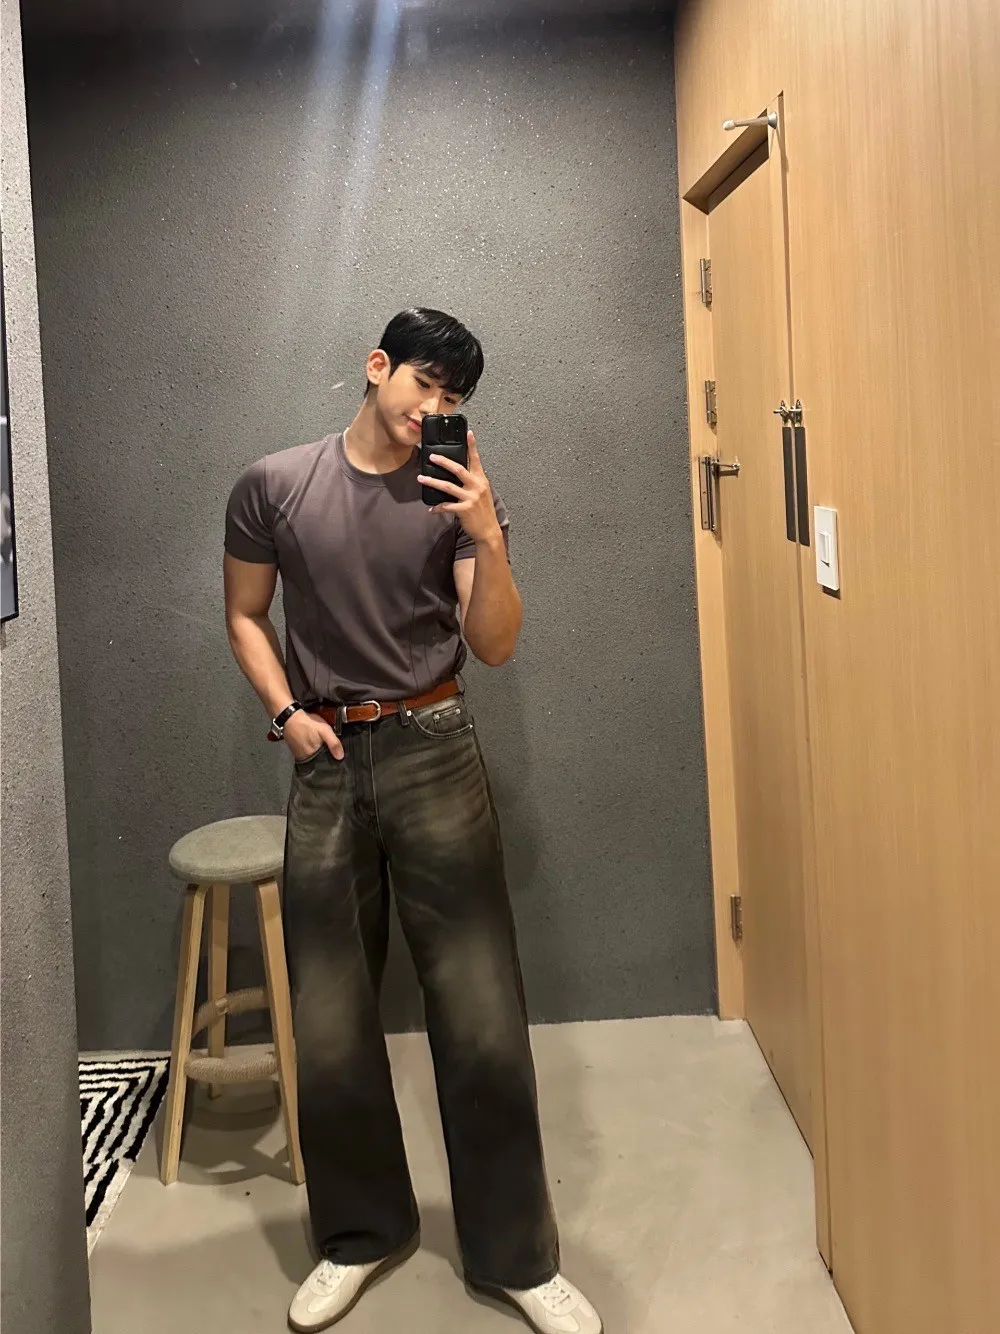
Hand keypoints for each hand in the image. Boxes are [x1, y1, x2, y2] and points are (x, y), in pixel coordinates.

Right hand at [282, 708, 343, 761]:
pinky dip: (310, 749)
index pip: (325, 762)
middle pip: (319, 760)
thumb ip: (334, 743)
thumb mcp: (324, 730)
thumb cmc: (307, 723)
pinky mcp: (295, 751)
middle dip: (325, 755)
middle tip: (327, 746)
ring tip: (320, 743)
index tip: (336, 754)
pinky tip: (312, 742)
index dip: (331, 758)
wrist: (290, 717)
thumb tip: (340, 757)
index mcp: (313, 756)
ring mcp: (299, 755)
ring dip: (317, 752)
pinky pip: (306, 753)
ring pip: (313, 757)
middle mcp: (305, 759)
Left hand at [418, 431, 502, 545]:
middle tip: (432, 456)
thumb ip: (473, 482)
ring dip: (432, 482)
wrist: (489, 531)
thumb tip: (460, 474)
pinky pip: (446, 506)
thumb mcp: (482, 493)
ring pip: (448, 486)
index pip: (476, 460)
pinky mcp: (464, 510)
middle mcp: (477, 487)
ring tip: (421, 478)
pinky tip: (431, 509)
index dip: (472, 446)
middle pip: (458, 469)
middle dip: (444, 461)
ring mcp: (470, 498)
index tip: (468, 433)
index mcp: (481, 480)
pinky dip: (437, 508)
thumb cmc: (484, 512)